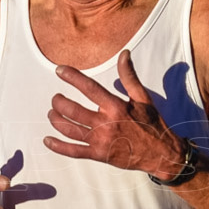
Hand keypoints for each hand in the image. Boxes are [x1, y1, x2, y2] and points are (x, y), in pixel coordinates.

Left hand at [44, 50, 185, 178]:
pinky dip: (58, 147)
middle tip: (55, 98)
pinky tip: (47, 140)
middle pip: (73, 111)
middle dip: (59, 103)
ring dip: (56, 121)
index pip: (89, 88)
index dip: (72, 77)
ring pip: (70, 130)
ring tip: (51, 114)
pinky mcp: (99, 155)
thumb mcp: (143, 98)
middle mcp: (106, 124)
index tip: (59, 70)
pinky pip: (74, 151)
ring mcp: (101, 141)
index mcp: (116, 107)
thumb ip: (129, 76)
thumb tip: (124, 54)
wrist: (161, 153)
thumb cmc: (152, 123)